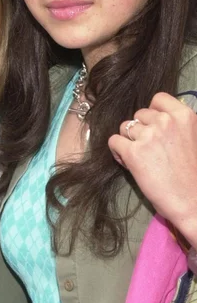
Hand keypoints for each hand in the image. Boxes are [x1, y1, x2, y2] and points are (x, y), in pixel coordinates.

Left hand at [108, 92, 196, 247]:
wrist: (194, 203)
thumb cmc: (194, 175)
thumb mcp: (193, 138)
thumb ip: (177, 124)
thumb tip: (156, 117)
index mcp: (184, 116)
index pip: (158, 99)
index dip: (153, 113)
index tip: (155, 126)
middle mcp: (165, 121)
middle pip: (139, 114)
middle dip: (141, 129)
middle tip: (149, 148)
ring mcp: (148, 136)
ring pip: (125, 127)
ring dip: (129, 140)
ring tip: (140, 157)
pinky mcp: (133, 152)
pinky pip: (114, 141)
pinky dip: (116, 150)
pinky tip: (126, 161)